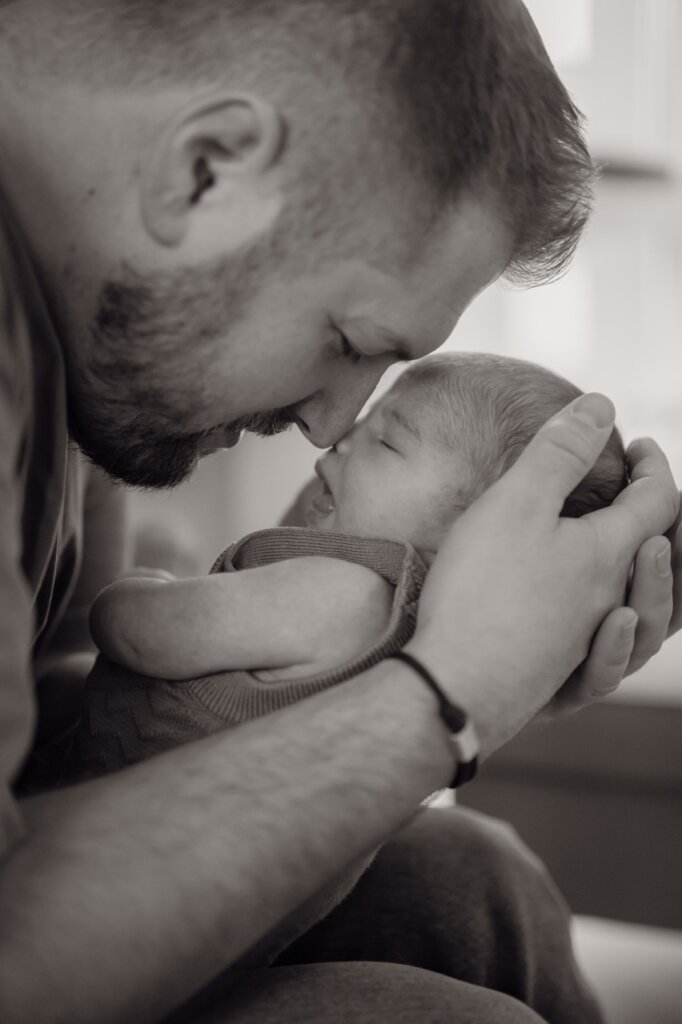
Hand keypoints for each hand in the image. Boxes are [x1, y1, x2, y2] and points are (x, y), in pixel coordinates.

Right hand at [407, 394, 678, 756]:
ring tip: (643, 551)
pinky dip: (622, 630)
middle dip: (661, 517)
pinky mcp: (559, 674)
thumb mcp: (519, 503)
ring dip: (654, 575)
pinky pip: (613, 656)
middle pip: (663, 559)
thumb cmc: (485, 590)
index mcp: (609, 554)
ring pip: (647, 613)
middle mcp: (611, 602)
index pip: (659, 501)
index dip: (655, 466)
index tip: (638, 444)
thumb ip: (561, 452)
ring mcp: (587, 644)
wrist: (457, 681)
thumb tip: (603, 406)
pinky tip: (604, 617)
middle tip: (641, 491)